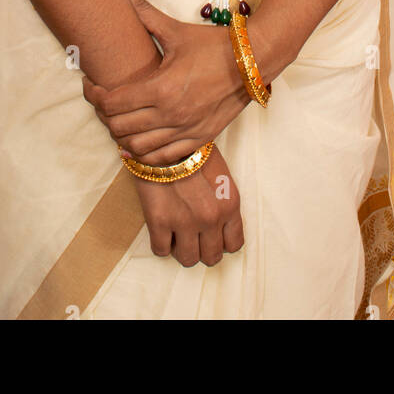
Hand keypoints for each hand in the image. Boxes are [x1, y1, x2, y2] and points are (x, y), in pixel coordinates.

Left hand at [83, 0, 248, 164]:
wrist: (253, 62)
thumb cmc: (213, 45)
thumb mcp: (176, 29)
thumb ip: (144, 10)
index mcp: (161, 88)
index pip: (112, 102)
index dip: (93, 95)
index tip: (90, 85)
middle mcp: (170, 114)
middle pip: (119, 127)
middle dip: (103, 114)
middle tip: (101, 101)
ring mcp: (185, 130)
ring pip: (138, 148)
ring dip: (122, 136)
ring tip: (119, 120)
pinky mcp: (199, 139)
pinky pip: (163, 158)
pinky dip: (146, 153)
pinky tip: (139, 141)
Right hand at [130, 144, 243, 267]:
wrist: (163, 135)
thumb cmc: (192, 148)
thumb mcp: (220, 171)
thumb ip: (223, 199)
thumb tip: (220, 219)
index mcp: (230, 203)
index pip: (234, 244)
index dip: (222, 241)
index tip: (212, 234)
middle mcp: (211, 217)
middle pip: (211, 257)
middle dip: (202, 248)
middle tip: (193, 233)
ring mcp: (185, 222)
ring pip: (188, 259)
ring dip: (182, 248)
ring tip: (176, 232)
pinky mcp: (159, 222)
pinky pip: (161, 251)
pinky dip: (161, 243)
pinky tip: (161, 227)